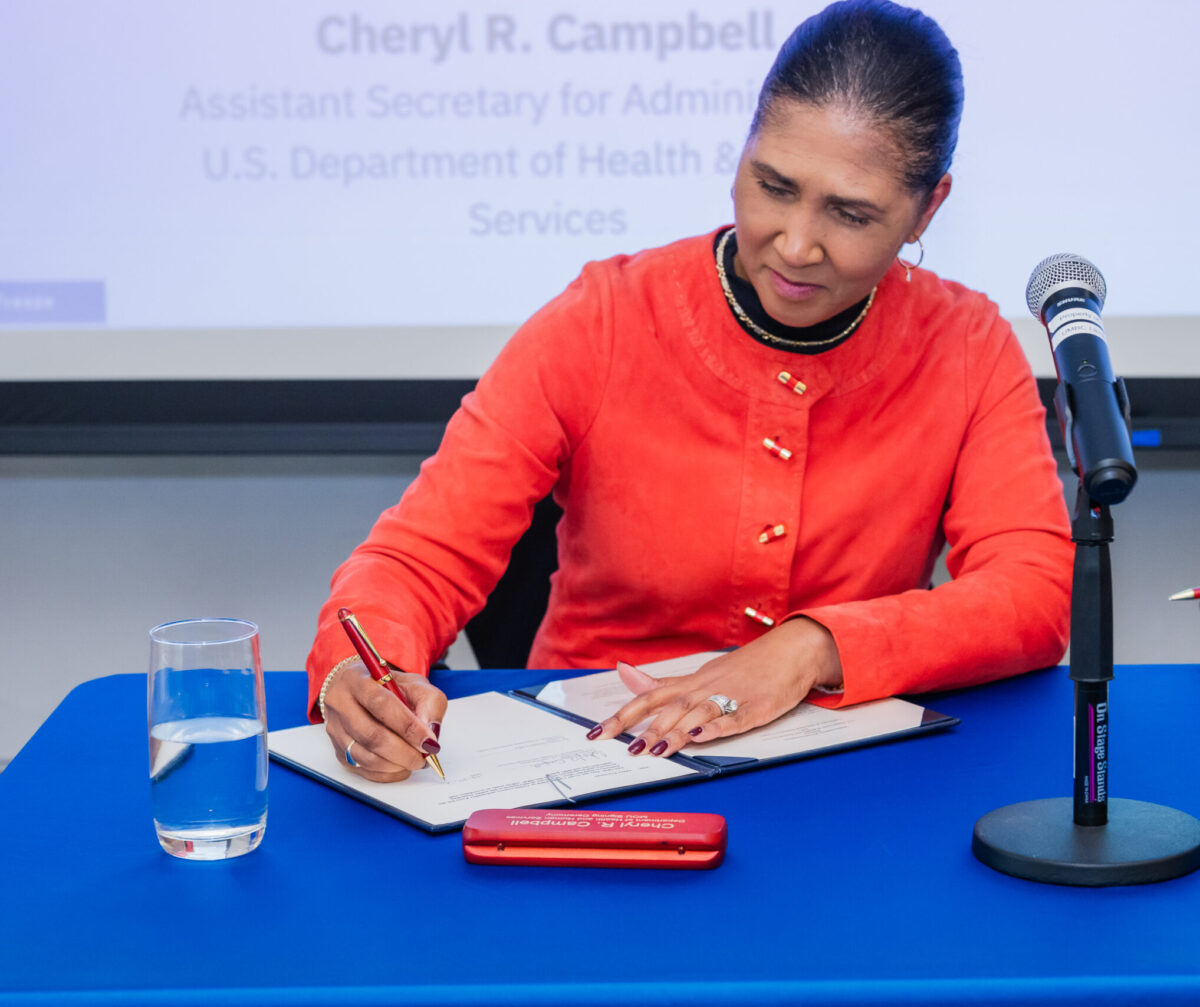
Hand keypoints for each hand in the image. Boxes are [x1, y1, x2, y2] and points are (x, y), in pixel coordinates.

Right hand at [321, 659, 446, 781]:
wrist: (361, 689)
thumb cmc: (388, 687)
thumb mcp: (414, 684)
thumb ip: (429, 703)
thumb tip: (430, 733)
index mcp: (358, 680)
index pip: (381, 704)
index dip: (407, 726)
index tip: (429, 741)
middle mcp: (340, 705)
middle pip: (371, 735)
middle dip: (404, 752)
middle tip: (424, 757)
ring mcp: (336, 730)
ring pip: (365, 757)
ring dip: (396, 765)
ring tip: (415, 760)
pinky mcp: (338, 751)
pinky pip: (362, 770)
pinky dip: (387, 773)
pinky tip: (401, 766)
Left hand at [586, 618, 842, 757]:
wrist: (792, 651)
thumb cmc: (746, 666)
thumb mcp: (702, 673)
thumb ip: (664, 682)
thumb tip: (624, 673)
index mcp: (692, 682)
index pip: (650, 697)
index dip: (623, 715)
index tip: (596, 733)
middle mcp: (705, 687)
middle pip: (669, 707)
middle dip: (644, 729)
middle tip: (622, 748)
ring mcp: (731, 696)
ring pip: (697, 713)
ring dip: (676, 731)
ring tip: (656, 750)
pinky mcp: (756, 707)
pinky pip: (734, 717)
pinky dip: (717, 727)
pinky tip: (702, 736)